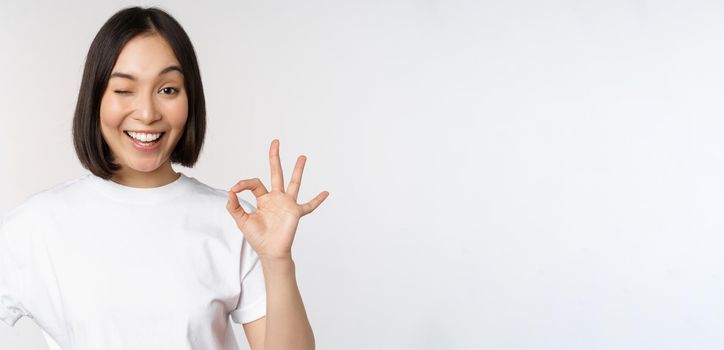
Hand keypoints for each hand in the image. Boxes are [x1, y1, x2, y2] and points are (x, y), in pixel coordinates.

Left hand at [226, 139, 328, 260]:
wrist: (269, 251)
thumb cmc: (257, 237)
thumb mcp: (241, 220)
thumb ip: (233, 206)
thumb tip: (229, 191)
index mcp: (263, 199)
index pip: (254, 183)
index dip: (243, 184)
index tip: (235, 189)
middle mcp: (276, 198)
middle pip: (276, 173)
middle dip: (275, 158)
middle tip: (276, 142)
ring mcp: (287, 204)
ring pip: (294, 183)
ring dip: (298, 170)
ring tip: (302, 156)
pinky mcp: (295, 213)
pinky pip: (309, 205)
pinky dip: (317, 200)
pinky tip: (326, 193)